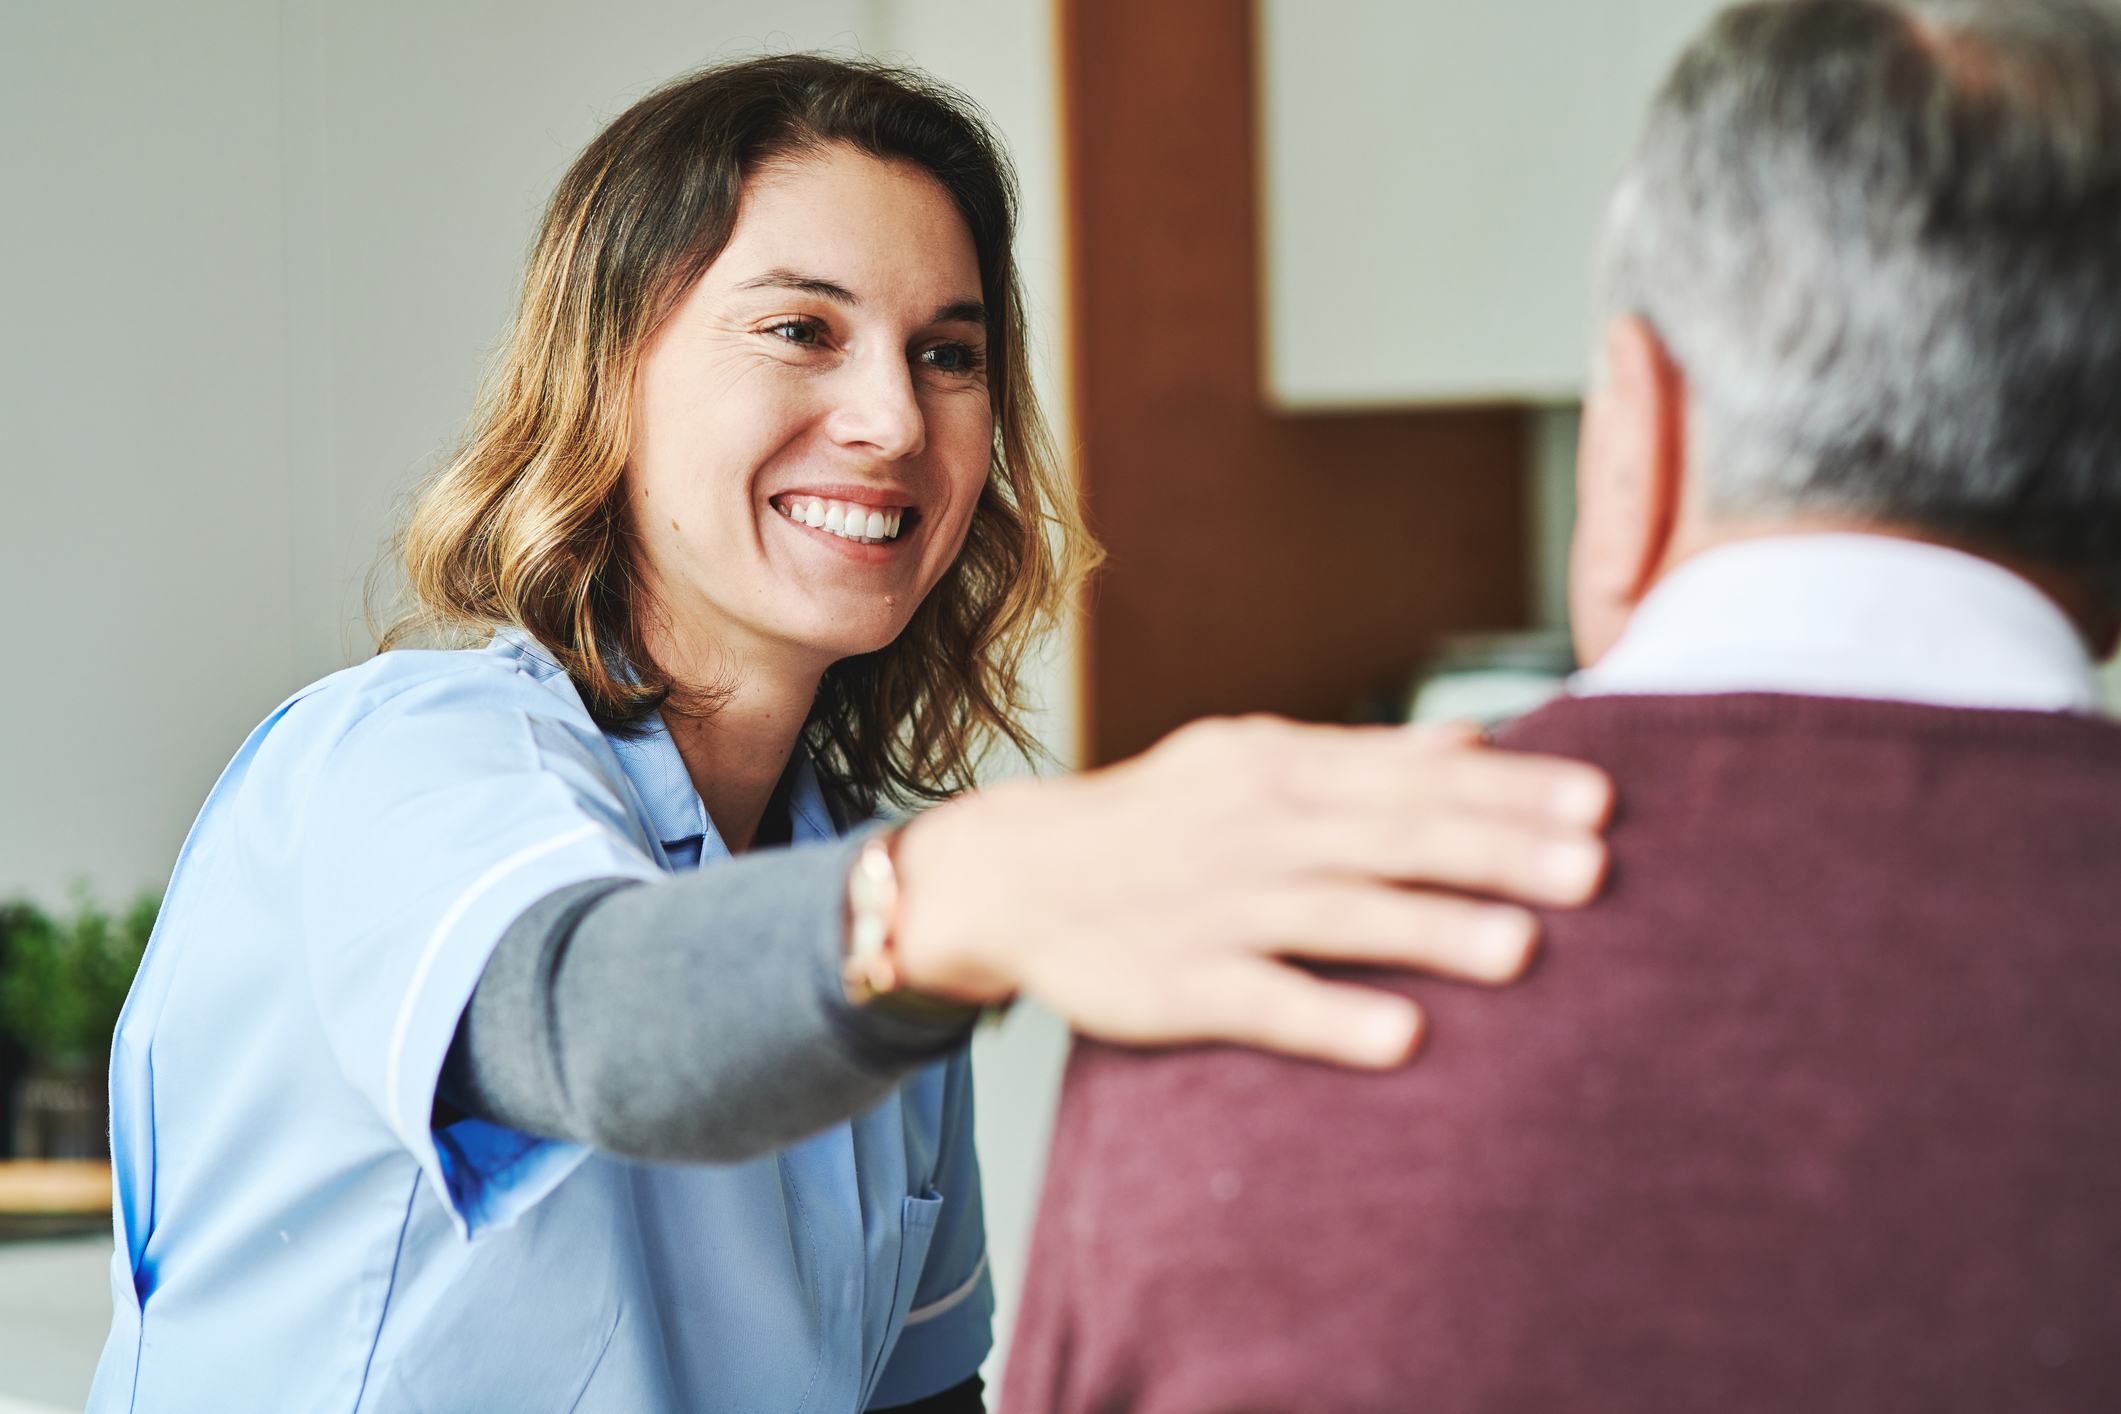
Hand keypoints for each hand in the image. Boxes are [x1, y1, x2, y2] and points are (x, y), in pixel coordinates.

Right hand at [890, 715, 1611, 1068]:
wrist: (1014, 873)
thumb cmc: (1157, 817)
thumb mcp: (1250, 759)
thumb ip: (1365, 755)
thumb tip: (1480, 739)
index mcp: (1281, 769)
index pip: (1413, 776)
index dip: (1509, 791)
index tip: (1601, 803)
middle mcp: (1257, 830)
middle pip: (1391, 837)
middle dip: (1495, 850)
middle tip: (1595, 870)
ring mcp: (1217, 907)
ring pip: (1338, 914)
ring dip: (1430, 929)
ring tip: (1524, 948)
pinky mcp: (1179, 983)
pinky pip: (1262, 999)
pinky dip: (1330, 1016)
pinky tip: (1403, 1037)